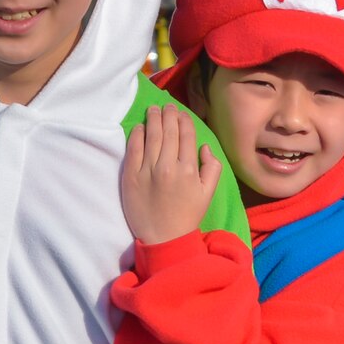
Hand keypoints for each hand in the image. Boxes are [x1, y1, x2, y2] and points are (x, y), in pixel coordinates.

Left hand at [120, 102, 222, 244]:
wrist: (164, 238)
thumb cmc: (188, 215)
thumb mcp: (208, 194)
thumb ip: (212, 168)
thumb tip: (204, 147)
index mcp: (189, 169)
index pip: (186, 135)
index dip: (184, 120)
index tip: (181, 113)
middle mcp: (168, 166)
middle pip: (168, 131)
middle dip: (168, 114)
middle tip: (167, 105)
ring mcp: (147, 170)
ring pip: (151, 136)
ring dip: (153, 119)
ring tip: (153, 109)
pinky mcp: (131, 176)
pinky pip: (133, 149)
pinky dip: (137, 135)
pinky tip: (140, 127)